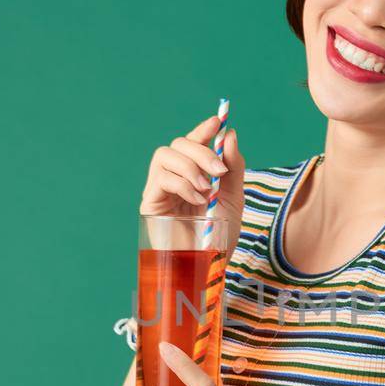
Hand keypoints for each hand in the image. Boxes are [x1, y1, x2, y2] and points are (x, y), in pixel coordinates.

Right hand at [140, 115, 245, 259]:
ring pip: (165, 156)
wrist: (210, 264)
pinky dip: (182, 184)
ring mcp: (160, 189)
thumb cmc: (221, 233)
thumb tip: (230, 135)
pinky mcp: (150, 204)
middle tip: (218, 171)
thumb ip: (233, 167)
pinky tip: (197, 200)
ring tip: (206, 190)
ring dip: (190, 167)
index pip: (193, 142)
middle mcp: (174, 177)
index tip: (217, 121)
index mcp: (194, 173)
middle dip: (200, 151)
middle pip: (177, 144)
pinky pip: (161, 179)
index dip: (203, 129)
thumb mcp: (234, 197)